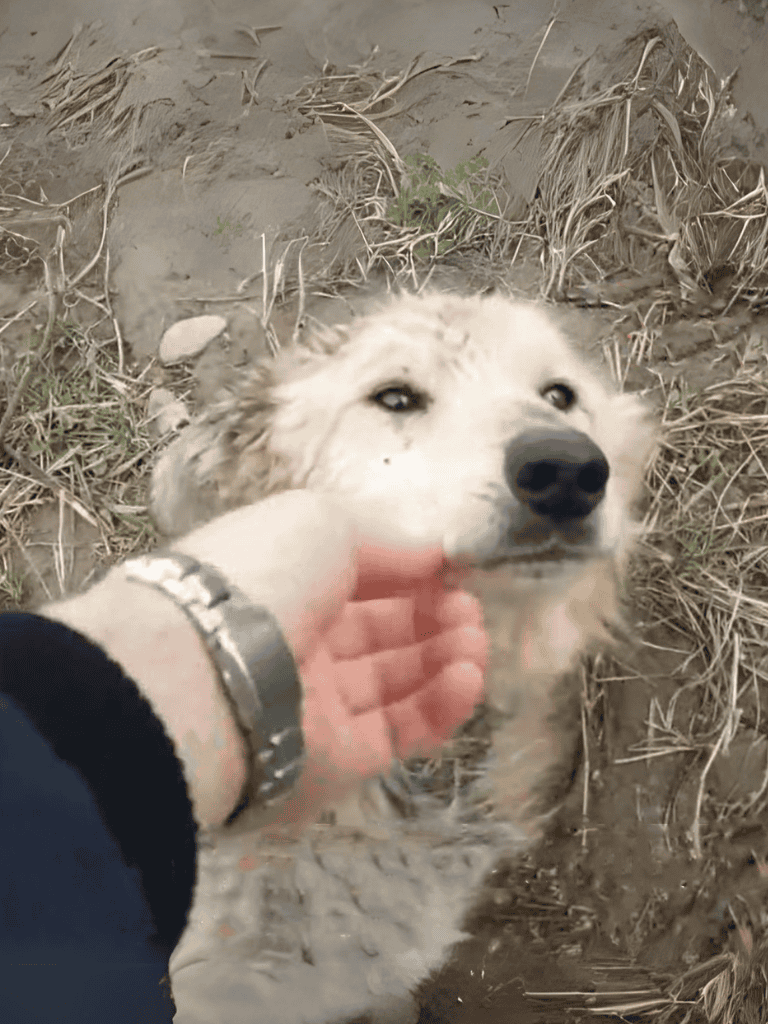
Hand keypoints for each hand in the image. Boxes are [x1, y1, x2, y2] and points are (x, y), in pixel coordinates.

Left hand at [174, 492, 486, 827]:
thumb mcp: (321, 522)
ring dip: (445, 657)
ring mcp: (317, 705)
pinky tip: (469, 675)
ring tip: (475, 638)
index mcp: (284, 583)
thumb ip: (386, 538)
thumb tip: (435, 553)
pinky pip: (400, 732)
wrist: (206, 678)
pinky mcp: (338, 762)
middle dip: (433, 615)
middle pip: (380, 632)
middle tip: (468, 608)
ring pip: (395, 683)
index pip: (358, 579)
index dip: (408, 572)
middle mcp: (298, 644)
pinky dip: (442, 706)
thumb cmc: (262, 578)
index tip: (452, 569)